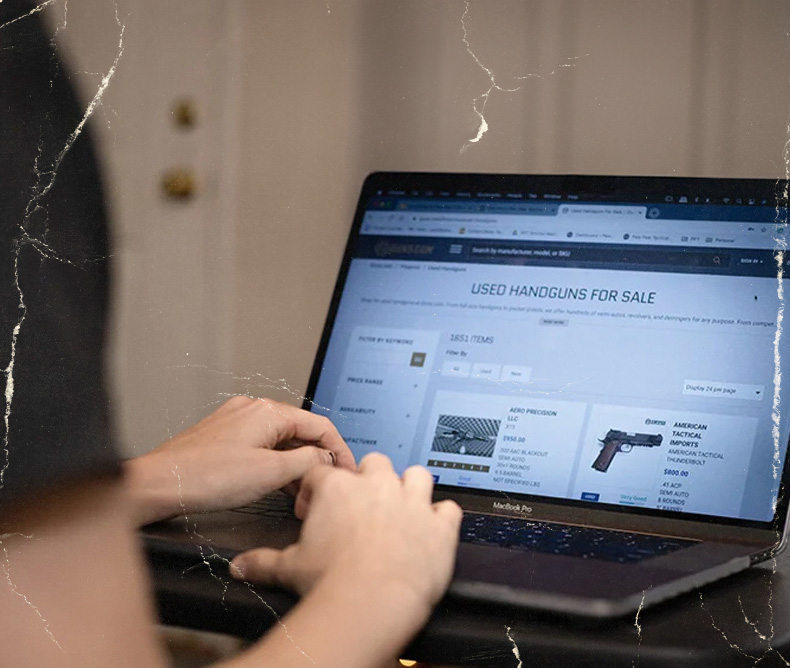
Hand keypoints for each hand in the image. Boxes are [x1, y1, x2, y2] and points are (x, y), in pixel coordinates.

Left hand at [124, 396, 354, 524]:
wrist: (159, 484)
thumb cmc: (205, 477)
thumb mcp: (270, 473)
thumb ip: (308, 462)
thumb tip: (327, 458)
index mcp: (268, 412)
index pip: (320, 425)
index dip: (340, 450)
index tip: (349, 471)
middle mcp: (253, 410)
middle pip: (301, 432)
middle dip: (317, 461)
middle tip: (325, 488)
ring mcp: (237, 421)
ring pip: (281, 441)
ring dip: (296, 466)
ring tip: (301, 494)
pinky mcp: (224, 436)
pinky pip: (262, 447)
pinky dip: (275, 465)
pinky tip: (277, 486)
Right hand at [230, 453, 461, 615]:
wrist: (371, 603)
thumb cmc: (330, 583)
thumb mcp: (288, 568)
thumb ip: (263, 561)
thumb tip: (240, 566)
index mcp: (338, 489)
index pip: (324, 474)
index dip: (318, 490)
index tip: (316, 508)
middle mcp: (377, 486)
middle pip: (375, 463)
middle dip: (369, 480)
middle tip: (362, 505)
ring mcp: (411, 502)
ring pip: (417, 475)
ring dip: (411, 487)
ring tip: (402, 505)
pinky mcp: (439, 525)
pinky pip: (449, 509)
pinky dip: (443, 518)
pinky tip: (434, 528)